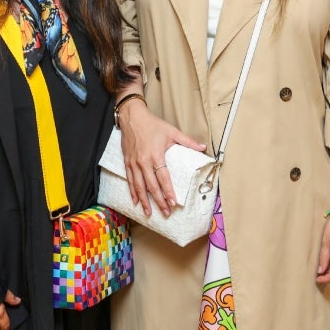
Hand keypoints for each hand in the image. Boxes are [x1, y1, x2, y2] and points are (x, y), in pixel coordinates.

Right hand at [118, 100, 206, 216]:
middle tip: (165, 212)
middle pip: (151, 186)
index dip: (168, 191)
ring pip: (139, 186)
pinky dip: (132, 192)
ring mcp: (134, 163)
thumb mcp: (172, 131)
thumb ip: (188, 141)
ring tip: (149, 213)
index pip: (163, 177)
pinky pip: (129, 180)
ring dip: (144, 201)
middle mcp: (143, 161)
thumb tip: (203, 147)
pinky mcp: (127, 162)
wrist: (132, 117)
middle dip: (159, 201)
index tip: (173, 202)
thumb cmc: (153, 124)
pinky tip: (135, 201)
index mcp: (156, 155)